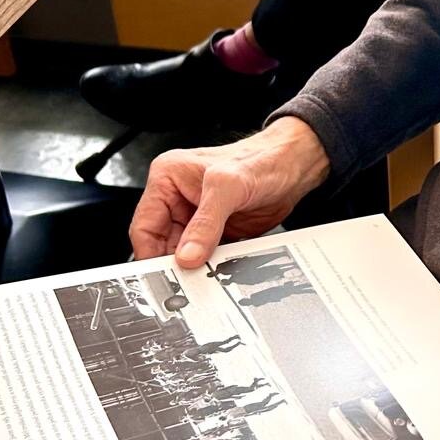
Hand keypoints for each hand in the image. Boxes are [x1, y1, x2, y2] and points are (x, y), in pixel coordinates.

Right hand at [128, 117, 330, 267]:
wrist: (295, 167)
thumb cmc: (263, 159)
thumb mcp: (228, 186)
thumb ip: (205, 223)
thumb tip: (187, 255)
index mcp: (167, 178)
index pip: (144, 225)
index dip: (151, 253)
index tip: (163, 274)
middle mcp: (178, 198)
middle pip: (162, 244)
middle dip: (175, 263)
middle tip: (187, 279)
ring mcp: (197, 217)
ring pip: (184, 254)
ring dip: (195, 267)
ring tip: (207, 274)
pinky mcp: (216, 231)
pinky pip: (206, 257)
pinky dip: (212, 267)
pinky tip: (220, 270)